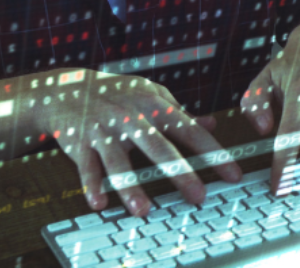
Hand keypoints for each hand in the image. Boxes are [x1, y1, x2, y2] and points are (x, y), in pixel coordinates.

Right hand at [35, 69, 242, 216]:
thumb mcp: (148, 93)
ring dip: (130, 185)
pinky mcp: (80, 141)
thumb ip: (178, 110)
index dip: (211, 151)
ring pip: (118, 160)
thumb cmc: (116, 94)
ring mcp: (103, 129)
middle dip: (179, 171)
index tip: (233, 173)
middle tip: (198, 196)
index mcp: (151, 104)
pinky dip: (91, 185)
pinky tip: (99, 203)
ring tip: (143, 210)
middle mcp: (129, 116)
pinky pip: (86, 165)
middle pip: (157, 146)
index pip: (187, 129)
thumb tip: (212, 125)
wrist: (67, 89)